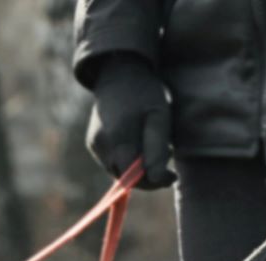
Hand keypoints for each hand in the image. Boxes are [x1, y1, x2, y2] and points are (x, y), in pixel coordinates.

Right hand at [85, 54, 174, 189]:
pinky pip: (112, 162)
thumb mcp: (159, 116)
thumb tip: (157, 178)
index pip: (133, 178)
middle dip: (147, 175)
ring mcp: (94, 146)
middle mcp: (100, 145)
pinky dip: (128, 160)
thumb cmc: (144, 93)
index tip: (173, 176)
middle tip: (167, 157)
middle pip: (125, 177)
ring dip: (137, 167)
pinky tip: (138, 142)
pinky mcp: (92, 144)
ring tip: (152, 145)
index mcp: (117, 138)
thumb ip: (156, 148)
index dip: (154, 182)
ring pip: (118, 171)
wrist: (118, 74)